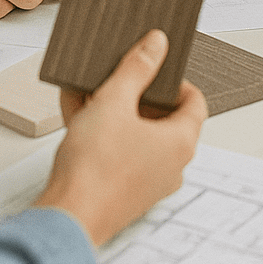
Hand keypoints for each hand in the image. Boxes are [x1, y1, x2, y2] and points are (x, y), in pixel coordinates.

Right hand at [34, 30, 206, 245]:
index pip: (194, 102)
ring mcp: (146, 181)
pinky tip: (76, 109)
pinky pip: (117, 151)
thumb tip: (156, 45)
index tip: (155, 66)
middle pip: (162, 117)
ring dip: (113, 108)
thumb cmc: (96, 168)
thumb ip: (136, 69)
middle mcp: (170, 166)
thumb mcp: (114, 101)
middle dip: (136, 91)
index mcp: (180, 143)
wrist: (68, 218)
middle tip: (119, 74)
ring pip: (134, 134)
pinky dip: (102, 130)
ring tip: (89, 87)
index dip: (175, 79)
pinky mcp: (122, 191)